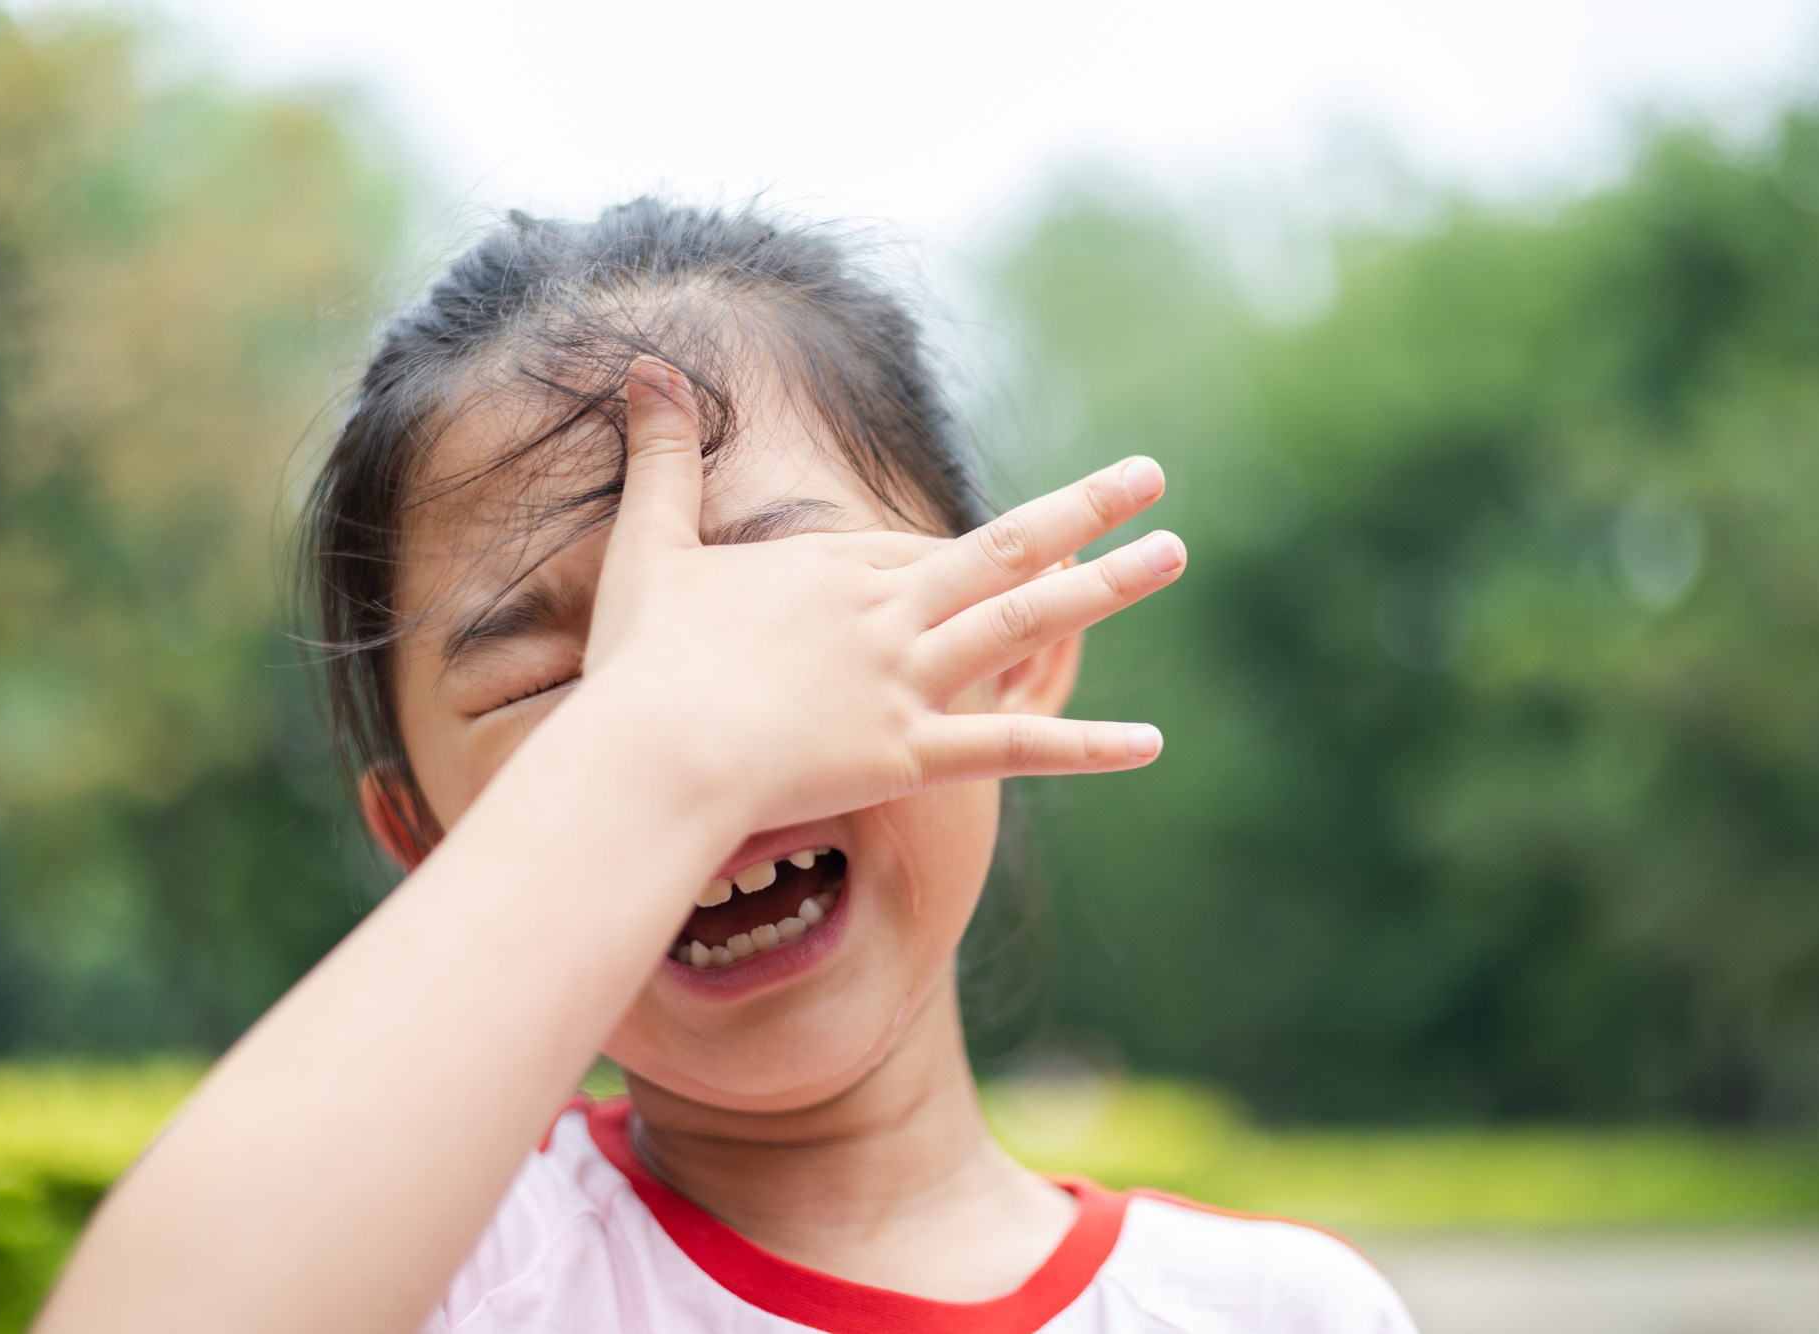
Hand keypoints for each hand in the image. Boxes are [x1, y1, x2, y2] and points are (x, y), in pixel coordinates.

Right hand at [572, 359, 1186, 838]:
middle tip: (1152, 476)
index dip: (960, 550)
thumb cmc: (643, 661)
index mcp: (832, 567)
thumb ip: (660, 456)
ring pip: (1026, 621)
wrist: (653, 755)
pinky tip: (1152, 743)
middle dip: (1082, 509)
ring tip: (1175, 553)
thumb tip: (643, 363)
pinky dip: (1084, 747)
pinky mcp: (909, 755)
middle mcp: (886, 614)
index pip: (918, 547)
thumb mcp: (649, 544)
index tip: (1000, 549)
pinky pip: (1012, 749)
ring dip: (1106, 587)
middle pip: (1002, 550)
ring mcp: (905, 681)